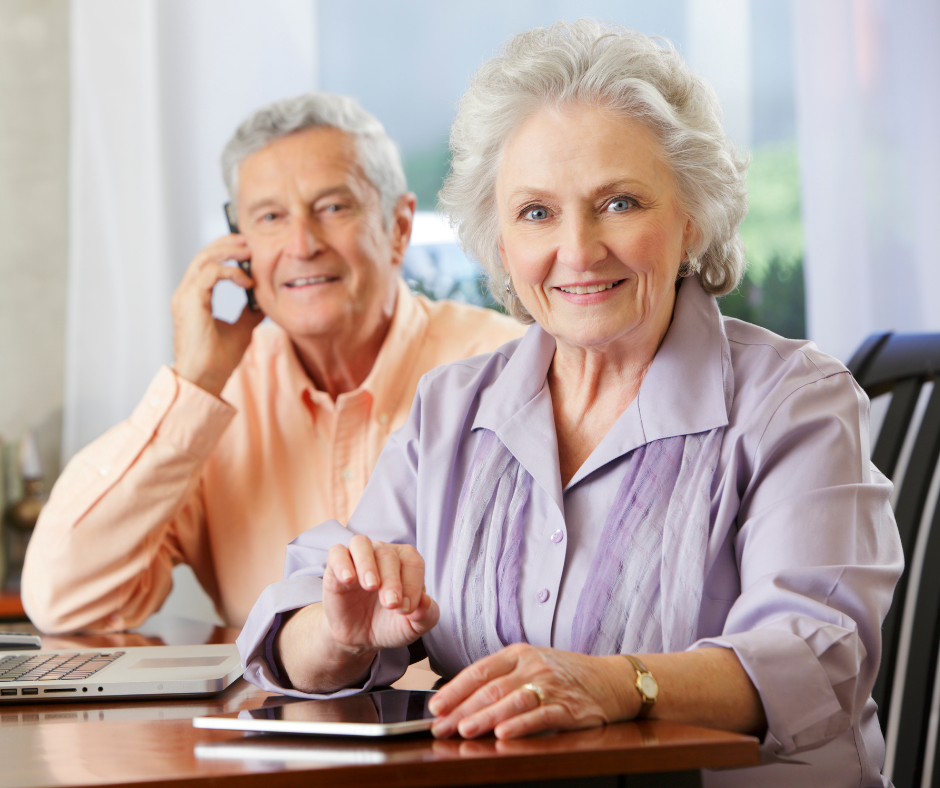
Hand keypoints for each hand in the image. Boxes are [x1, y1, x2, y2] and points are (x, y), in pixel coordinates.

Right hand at [171, 234, 263, 396]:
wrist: (205, 378)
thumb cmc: (218, 359)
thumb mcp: (242, 328)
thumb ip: (250, 310)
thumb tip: (266, 298)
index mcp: (194, 298)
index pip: (206, 265)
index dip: (225, 253)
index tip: (248, 250)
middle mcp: (186, 294)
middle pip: (203, 255)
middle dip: (227, 244)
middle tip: (249, 240)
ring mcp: (185, 296)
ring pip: (204, 259)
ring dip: (228, 251)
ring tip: (249, 252)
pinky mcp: (190, 301)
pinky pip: (209, 273)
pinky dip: (230, 272)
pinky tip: (247, 281)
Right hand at [321, 535, 438, 655]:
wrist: (359, 638)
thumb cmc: (389, 624)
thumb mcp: (412, 627)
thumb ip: (426, 616)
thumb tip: (426, 601)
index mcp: (406, 562)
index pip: (412, 562)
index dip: (412, 584)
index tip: (407, 609)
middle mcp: (382, 553)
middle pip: (388, 555)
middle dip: (392, 581)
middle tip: (391, 604)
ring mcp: (358, 558)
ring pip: (361, 543)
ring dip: (367, 563)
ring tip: (371, 586)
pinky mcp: (335, 567)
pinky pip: (336, 553)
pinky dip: (342, 563)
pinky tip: (348, 580)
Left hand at [428, 643, 637, 739]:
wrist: (612, 680)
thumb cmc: (565, 675)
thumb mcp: (532, 665)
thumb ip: (501, 679)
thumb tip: (460, 701)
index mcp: (518, 654)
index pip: (479, 671)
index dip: (454, 690)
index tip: (435, 707)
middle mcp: (533, 666)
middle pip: (491, 688)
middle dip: (462, 708)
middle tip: (441, 726)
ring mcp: (551, 685)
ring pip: (512, 700)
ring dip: (486, 716)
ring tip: (465, 729)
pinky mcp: (569, 707)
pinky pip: (541, 716)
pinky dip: (521, 725)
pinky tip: (505, 734)